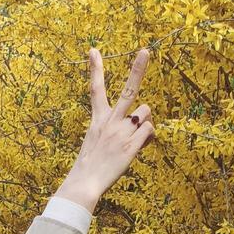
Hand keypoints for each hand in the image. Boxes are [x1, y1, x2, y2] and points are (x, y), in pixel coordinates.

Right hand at [54, 46, 153, 214]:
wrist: (84, 183)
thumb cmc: (90, 166)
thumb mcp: (96, 142)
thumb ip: (116, 130)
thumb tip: (141, 126)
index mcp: (98, 119)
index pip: (95, 89)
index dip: (95, 69)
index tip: (93, 50)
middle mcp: (110, 121)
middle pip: (127, 91)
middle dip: (137, 70)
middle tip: (145, 51)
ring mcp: (120, 133)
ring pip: (145, 113)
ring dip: (145, 124)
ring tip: (135, 140)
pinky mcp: (130, 146)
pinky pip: (149, 132)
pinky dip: (148, 139)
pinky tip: (139, 148)